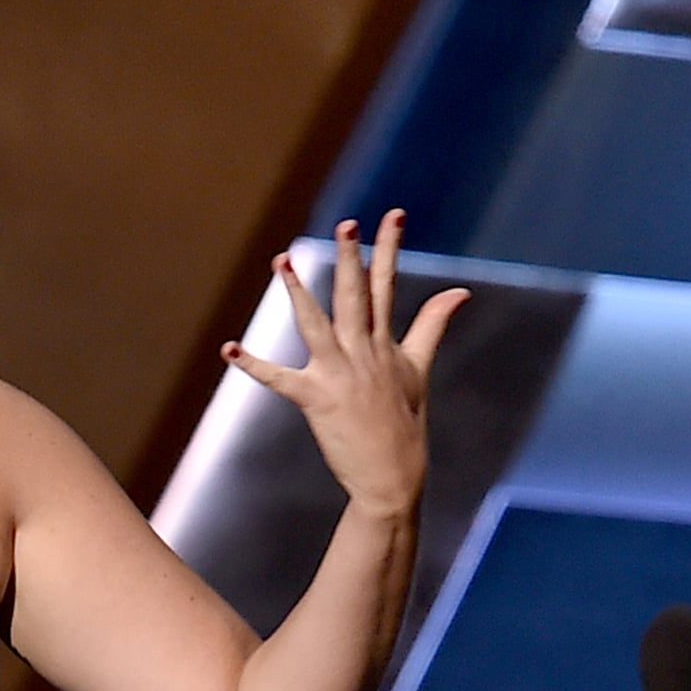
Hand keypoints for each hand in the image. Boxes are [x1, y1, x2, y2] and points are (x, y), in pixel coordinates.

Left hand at [222, 210, 467, 519]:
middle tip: (347, 225)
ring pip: (317, 325)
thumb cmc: (404, 422)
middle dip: (352, 259)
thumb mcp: (418, 369)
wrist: (394, 476)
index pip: (388, 285)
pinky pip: (279, 379)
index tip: (394, 214)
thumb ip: (432, 326)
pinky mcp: (318, 400)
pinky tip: (229, 350)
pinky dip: (253, 365)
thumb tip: (461, 291)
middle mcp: (364, 353)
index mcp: (385, 343)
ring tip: (281, 260)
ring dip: (299, 293)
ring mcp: (341, 375)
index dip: (389, 248)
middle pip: (357, 297)